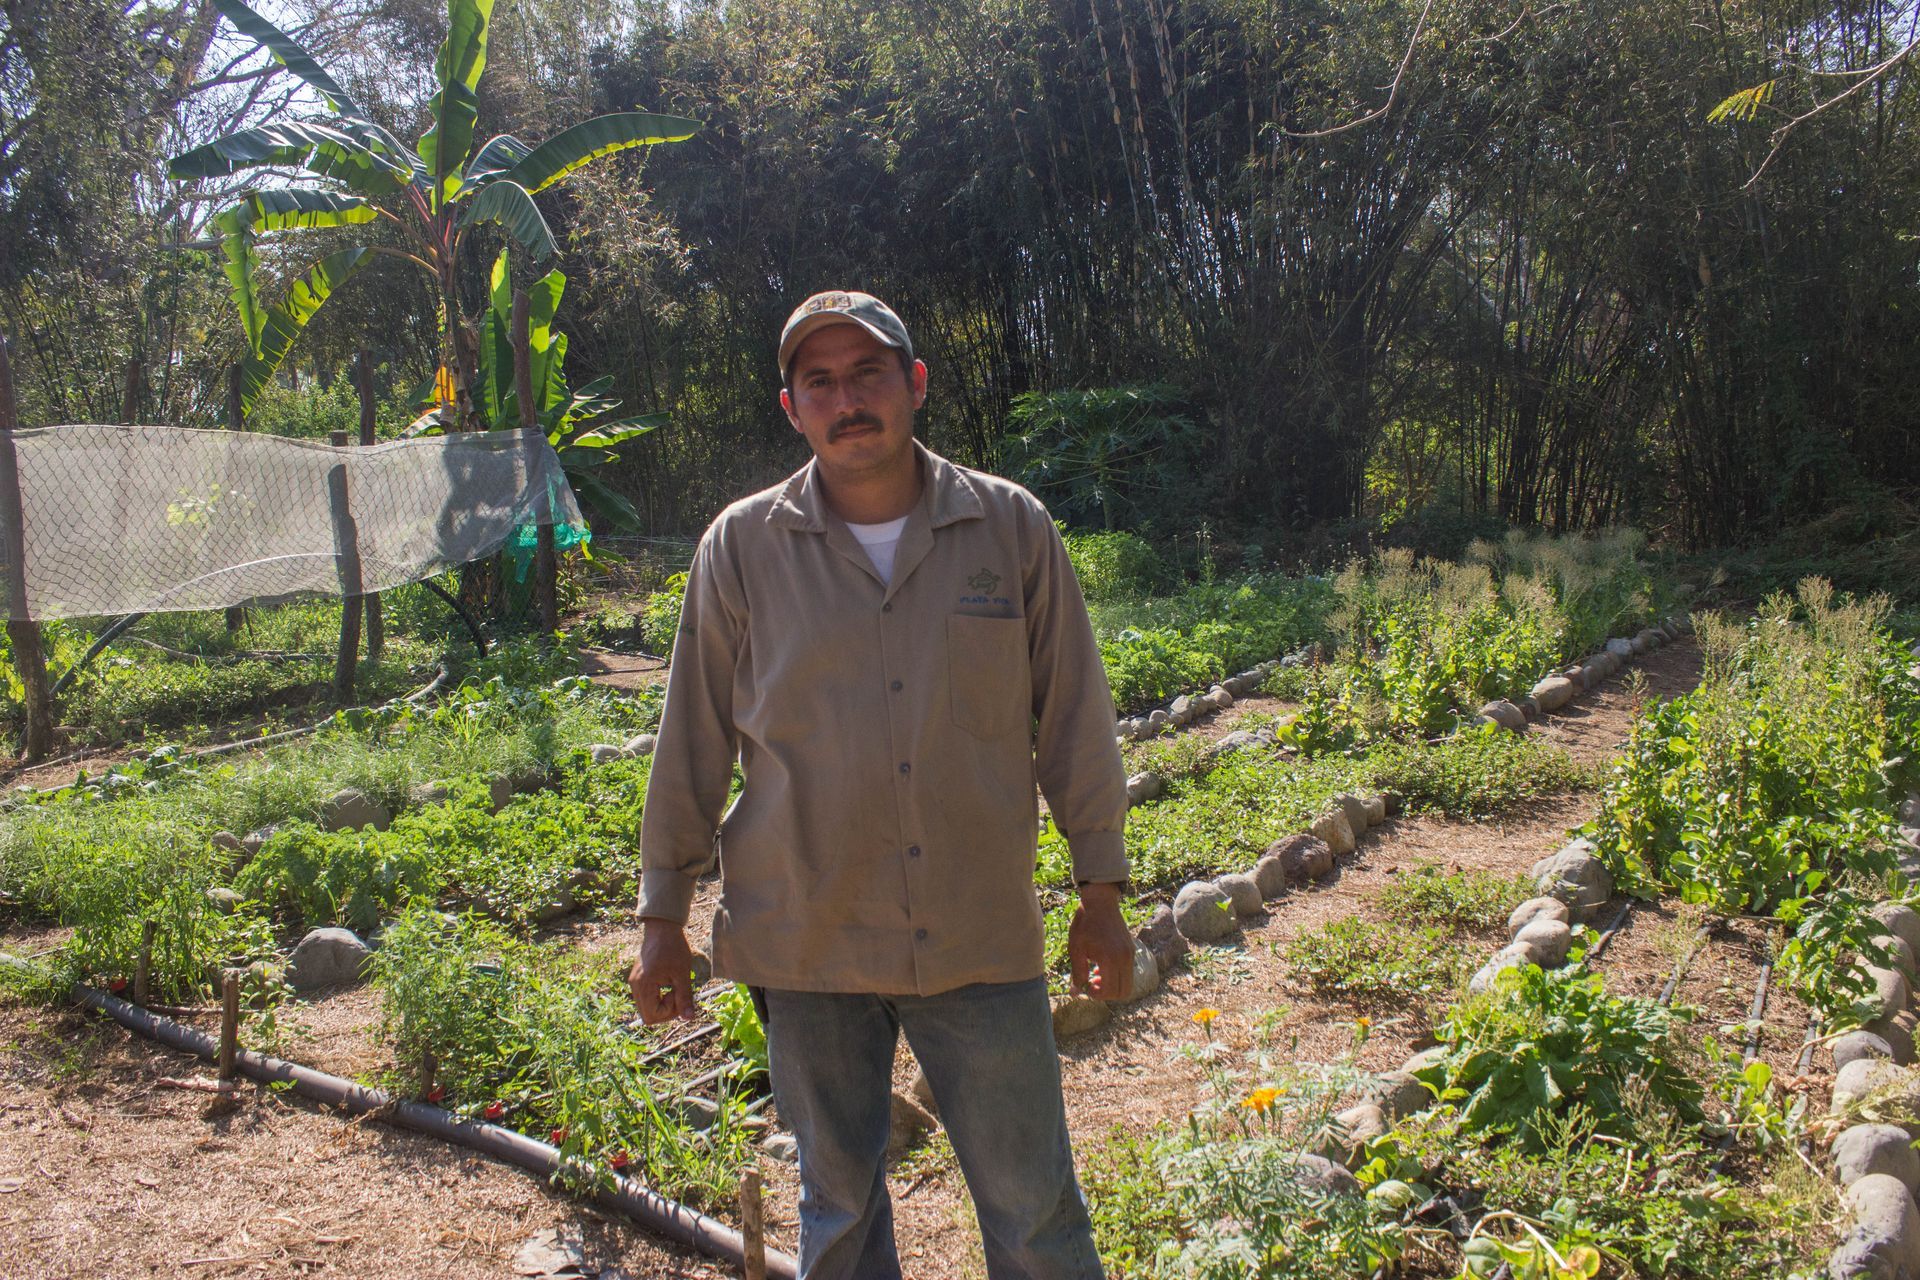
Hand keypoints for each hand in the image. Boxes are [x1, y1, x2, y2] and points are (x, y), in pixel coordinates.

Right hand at [629, 918, 696, 1023]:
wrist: (662, 928)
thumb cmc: (673, 948)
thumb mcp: (682, 973)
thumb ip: (684, 998)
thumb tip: (688, 1019)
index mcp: (644, 986)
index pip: (651, 1016)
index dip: (669, 1012)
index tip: (678, 994)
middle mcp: (635, 986)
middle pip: (647, 1015)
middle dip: (666, 1011)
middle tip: (678, 994)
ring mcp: (634, 983)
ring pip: (646, 1008)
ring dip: (662, 1005)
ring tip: (674, 989)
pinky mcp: (638, 979)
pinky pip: (646, 998)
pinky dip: (658, 998)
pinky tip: (669, 985)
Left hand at [1068, 881, 1134, 1001]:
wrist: (1100, 903)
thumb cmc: (1085, 925)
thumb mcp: (1076, 949)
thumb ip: (1077, 973)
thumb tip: (1074, 993)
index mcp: (1110, 959)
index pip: (1109, 991)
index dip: (1096, 994)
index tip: (1085, 986)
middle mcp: (1125, 959)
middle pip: (1123, 992)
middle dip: (1107, 993)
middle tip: (1092, 983)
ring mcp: (1131, 954)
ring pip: (1128, 984)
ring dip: (1113, 986)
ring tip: (1096, 974)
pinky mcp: (1131, 951)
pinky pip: (1128, 973)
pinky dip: (1117, 976)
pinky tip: (1102, 965)